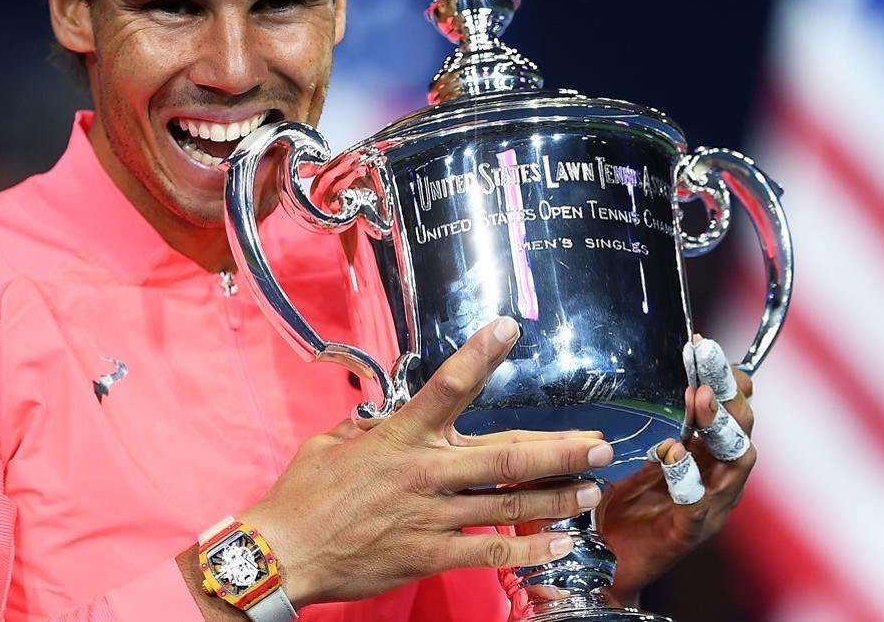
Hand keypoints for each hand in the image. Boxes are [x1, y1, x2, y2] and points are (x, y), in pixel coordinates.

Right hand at [241, 317, 614, 606]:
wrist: (282, 553)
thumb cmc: (303, 496)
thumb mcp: (331, 444)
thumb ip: (367, 428)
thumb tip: (385, 417)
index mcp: (399, 437)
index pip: (448, 386)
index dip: (481, 354)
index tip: (509, 328)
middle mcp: (424, 472)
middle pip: (505, 455)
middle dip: (560, 449)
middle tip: (600, 444)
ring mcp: (430, 516)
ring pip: (508, 503)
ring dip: (557, 496)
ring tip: (593, 489)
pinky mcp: (429, 554)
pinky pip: (489, 549)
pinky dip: (528, 546)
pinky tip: (559, 543)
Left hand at [597, 364, 755, 605]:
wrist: (607, 563)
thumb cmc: (624, 510)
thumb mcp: (640, 459)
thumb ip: (657, 428)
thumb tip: (649, 380)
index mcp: (706, 459)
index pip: (731, 412)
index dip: (725, 378)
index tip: (703, 347)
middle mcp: (717, 481)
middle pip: (741, 430)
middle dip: (729, 392)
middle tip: (708, 361)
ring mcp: (709, 508)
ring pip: (735, 462)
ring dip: (720, 426)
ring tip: (701, 398)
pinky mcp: (688, 533)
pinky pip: (697, 503)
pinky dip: (687, 476)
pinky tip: (673, 452)